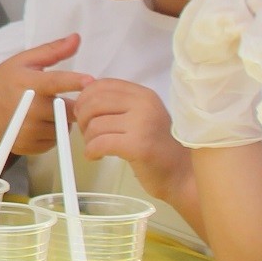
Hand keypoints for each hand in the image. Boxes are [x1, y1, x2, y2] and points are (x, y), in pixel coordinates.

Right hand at [0, 37, 90, 156]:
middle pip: (69, 111)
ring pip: (64, 128)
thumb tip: (77, 38)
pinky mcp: (27, 146)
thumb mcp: (23, 61)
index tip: (90, 81)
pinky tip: (41, 123)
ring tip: (49, 111)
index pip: (56, 82)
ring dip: (64, 120)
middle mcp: (28, 109)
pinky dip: (53, 134)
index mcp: (29, 83)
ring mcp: (27, 130)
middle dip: (76, 105)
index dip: (74, 81)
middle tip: (71, 99)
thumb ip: (52, 50)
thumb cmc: (4, 81)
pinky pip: (55, 142)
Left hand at [69, 78, 189, 202]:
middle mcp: (145, 104)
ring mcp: (143, 124)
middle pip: (94, 102)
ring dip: (87, 139)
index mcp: (144, 94)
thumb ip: (116, 105)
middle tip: (86, 133)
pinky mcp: (138, 145)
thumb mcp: (139, 117)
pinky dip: (90, 151)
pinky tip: (95, 156)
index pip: (102, 85)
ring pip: (94, 125)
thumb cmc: (156, 148)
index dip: (84, 98)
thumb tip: (80, 96)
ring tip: (95, 147)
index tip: (83, 114)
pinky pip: (100, 143)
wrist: (181, 176)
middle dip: (82, 119)